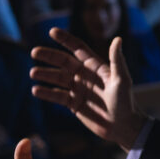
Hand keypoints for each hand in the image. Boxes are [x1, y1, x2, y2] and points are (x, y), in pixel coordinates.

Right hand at [30, 28, 144, 151]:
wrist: (122, 127)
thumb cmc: (125, 102)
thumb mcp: (122, 80)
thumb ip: (117, 60)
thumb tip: (117, 39)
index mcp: (95, 67)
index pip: (78, 49)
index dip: (65, 40)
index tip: (52, 31)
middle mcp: (84, 75)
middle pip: (63, 61)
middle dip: (49, 56)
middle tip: (34, 52)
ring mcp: (77, 89)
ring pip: (57, 78)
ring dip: (45, 74)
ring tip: (33, 73)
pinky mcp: (73, 103)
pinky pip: (57, 96)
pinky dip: (46, 92)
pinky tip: (36, 90)